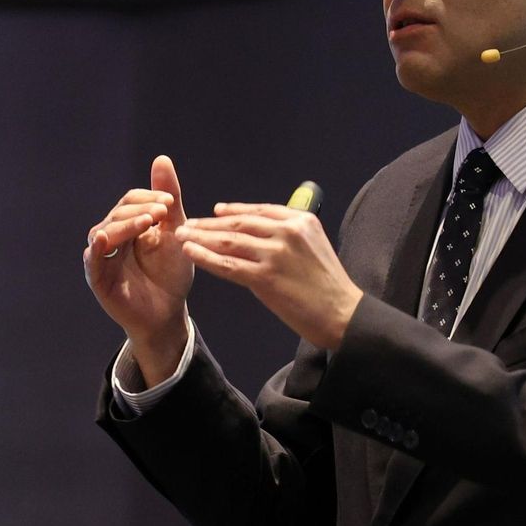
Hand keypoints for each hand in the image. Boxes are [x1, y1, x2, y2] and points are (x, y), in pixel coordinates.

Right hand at [83, 155, 193, 383]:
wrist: (169, 312)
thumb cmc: (171, 273)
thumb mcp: (175, 232)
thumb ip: (169, 198)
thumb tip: (161, 158)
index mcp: (128, 226)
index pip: (130, 202)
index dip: (148, 198)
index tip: (169, 202)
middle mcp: (111, 239)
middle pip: (117, 214)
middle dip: (140, 210)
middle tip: (163, 212)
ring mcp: (102, 259)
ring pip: (105, 232)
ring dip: (125, 224)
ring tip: (148, 222)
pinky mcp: (98, 280)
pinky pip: (92, 262)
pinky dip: (96, 250)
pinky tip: (104, 239)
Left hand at [174, 203, 363, 349]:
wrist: (342, 314)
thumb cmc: (328, 286)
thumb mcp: (314, 246)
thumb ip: (290, 234)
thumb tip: (260, 231)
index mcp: (300, 220)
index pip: (259, 211)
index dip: (233, 211)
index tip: (215, 211)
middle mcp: (288, 231)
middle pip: (240, 223)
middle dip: (210, 223)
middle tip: (188, 224)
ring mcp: (276, 254)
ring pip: (229, 241)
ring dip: (202, 237)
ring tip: (182, 236)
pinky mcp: (266, 277)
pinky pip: (228, 264)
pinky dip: (206, 257)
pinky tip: (191, 252)